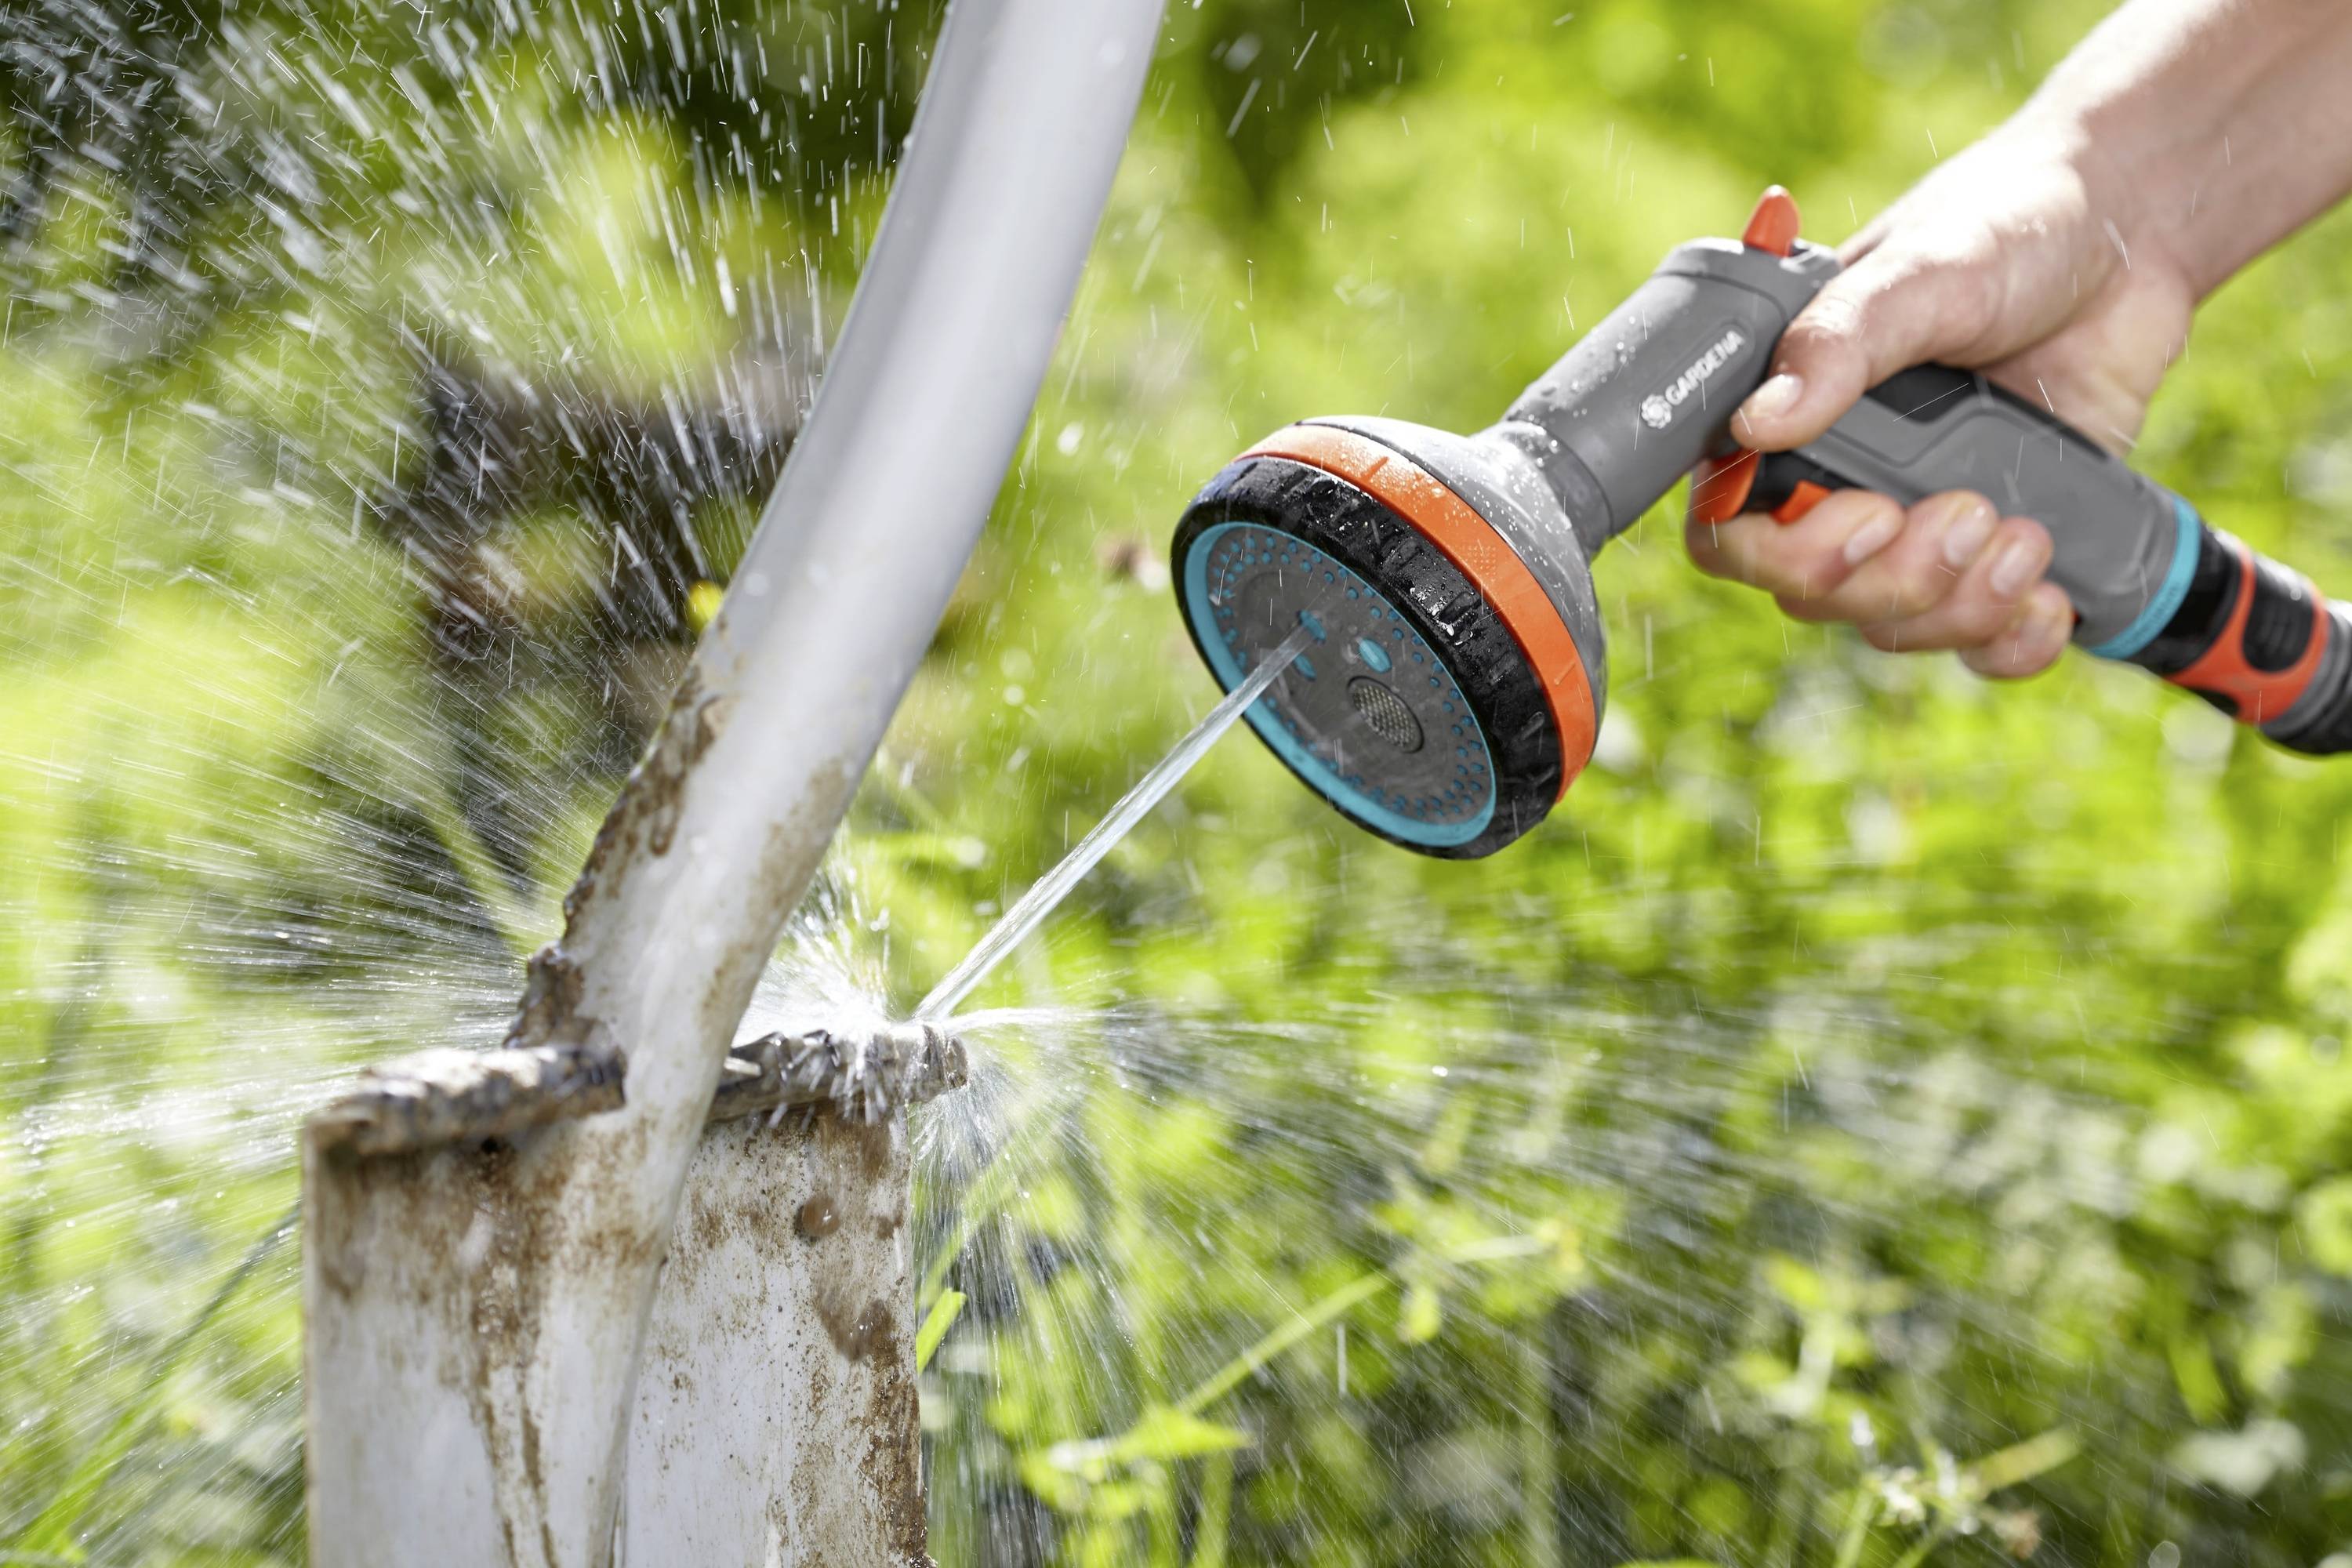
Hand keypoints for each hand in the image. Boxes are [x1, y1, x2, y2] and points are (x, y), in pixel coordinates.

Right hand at [1686, 126, 2197, 678]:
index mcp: (1790, 418)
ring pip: (1896, 628)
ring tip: (2026, 536)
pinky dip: (2012, 643)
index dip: (1784, 554)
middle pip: (1817, 596)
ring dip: (1960, 607)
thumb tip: (1757, 421)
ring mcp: (1917, 522)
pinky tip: (2052, 600)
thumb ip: (1840, 341)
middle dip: (1897, 581)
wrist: (2131, 234)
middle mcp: (1839, 481)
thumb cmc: (2006, 226)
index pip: (1731, 529)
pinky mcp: (1994, 549)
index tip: (1870, 517)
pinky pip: (1978, 643)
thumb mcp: (1922, 271)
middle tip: (1973, 512)